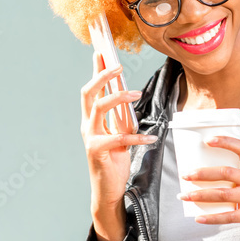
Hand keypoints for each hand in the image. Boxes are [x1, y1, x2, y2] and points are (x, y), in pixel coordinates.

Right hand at [81, 51, 156, 240]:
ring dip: (117, 97)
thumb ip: (120, 116)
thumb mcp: (119, 133)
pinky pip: (118, 137)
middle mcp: (88, 126)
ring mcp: (91, 138)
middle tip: (118, 66)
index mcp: (92, 120)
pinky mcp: (98, 151)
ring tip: (135, 93)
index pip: (91, 89)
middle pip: (88, 93)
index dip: (95, 70)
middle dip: (102, 76)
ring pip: (98, 108)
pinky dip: (137, 136)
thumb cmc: (114, 160)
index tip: (100, 50)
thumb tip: (128, 94)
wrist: (108, 190)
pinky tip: (151, 137)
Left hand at [179, 136, 239, 240]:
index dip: (225, 142)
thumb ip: (239, 173)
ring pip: (223, 194)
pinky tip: (199, 217)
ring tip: (186, 195)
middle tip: (187, 175)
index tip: (208, 140)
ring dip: (201, 195)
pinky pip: (228, 216)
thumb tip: (208, 174)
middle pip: (225, 172)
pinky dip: (212, 217)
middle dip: (202, 174)